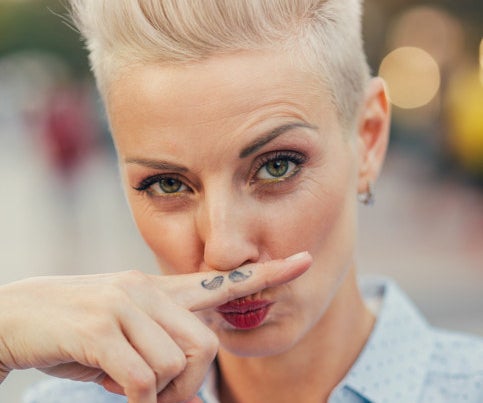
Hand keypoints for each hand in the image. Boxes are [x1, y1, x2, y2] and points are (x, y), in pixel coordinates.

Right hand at [0, 251, 310, 402]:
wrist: (19, 315)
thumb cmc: (80, 330)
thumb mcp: (129, 331)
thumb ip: (164, 344)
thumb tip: (192, 384)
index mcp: (162, 290)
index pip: (224, 280)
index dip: (268, 274)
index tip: (304, 261)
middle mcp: (150, 290)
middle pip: (205, 347)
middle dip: (189, 386)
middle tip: (156, 395)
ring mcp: (126, 306)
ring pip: (174, 366)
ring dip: (153, 393)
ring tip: (123, 383)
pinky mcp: (101, 328)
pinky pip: (141, 379)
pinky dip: (133, 399)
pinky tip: (109, 385)